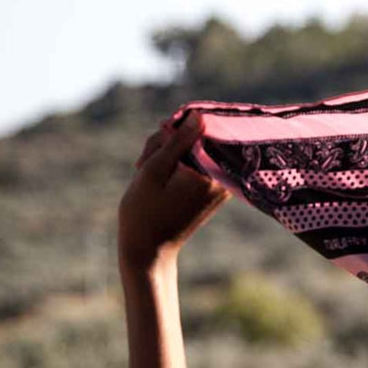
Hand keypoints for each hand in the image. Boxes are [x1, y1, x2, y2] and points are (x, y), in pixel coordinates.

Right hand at [118, 112, 229, 271]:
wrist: (148, 250)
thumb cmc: (145, 210)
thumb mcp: (154, 169)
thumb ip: (178, 140)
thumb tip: (199, 116)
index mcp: (212, 172)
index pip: (204, 127)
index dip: (176, 127)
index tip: (159, 138)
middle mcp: (223, 178)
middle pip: (197, 137)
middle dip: (166, 142)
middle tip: (143, 162)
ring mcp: (220, 184)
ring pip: (192, 149)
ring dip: (166, 153)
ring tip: (145, 171)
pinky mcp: (212, 189)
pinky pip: (194, 163)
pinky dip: (173, 165)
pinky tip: (156, 176)